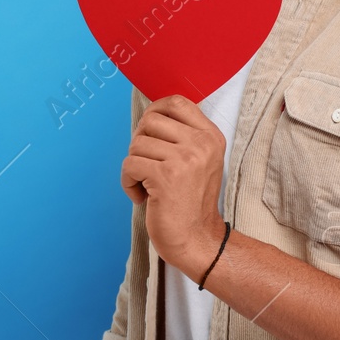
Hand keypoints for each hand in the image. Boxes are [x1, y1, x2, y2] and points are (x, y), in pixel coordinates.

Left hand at [119, 95, 226, 279]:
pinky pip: (129, 165)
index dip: (155, 111)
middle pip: (150, 120)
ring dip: (134, 166)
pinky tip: (142, 196)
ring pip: (136, 143)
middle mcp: (201, 143)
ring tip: (147, 184)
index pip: (177, 102)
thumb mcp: (201, 160)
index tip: (149, 132)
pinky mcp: (166, 176)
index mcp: (211, 136)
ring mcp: (185, 159)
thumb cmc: (191, 201)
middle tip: (146, 164)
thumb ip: (184, 136)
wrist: (196, 238)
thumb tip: (151, 115)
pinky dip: (128, 182)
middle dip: (139, 142)